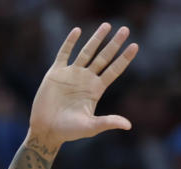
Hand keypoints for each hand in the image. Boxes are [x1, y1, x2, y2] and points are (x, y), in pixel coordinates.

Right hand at [28, 24, 137, 145]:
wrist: (46, 130)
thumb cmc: (68, 131)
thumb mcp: (90, 127)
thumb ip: (107, 122)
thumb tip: (128, 126)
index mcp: (96, 90)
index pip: (114, 70)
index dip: (124, 58)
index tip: (135, 46)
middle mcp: (86, 79)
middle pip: (104, 57)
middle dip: (114, 44)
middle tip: (125, 29)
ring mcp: (71, 74)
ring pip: (87, 52)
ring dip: (96, 39)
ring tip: (107, 25)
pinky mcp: (56, 73)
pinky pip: (64, 53)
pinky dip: (70, 42)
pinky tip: (77, 31)